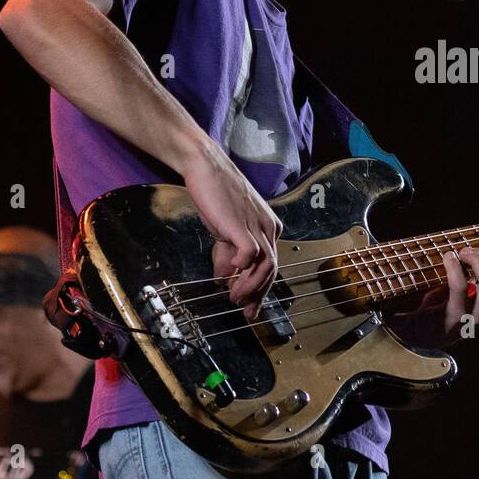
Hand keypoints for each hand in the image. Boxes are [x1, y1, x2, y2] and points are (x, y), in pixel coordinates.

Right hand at [180, 136, 282, 321]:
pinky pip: (250, 255)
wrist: (206, 167)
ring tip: (235, 298)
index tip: (250, 307)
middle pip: (272, 269)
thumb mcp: (225, 229)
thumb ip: (227, 253)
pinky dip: (242, 269)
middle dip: (259, 294)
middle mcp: (268, 227)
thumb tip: (224, 278)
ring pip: (266, 265)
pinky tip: (229, 276)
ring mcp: (258, 226)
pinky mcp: (243, 225)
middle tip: (246, 312)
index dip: (261, 288)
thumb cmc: (216, 195)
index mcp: (268, 227)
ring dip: (250, 287)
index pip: (270, 265)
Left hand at [392, 245, 478, 347]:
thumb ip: (476, 275)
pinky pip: (460, 286)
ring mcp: (475, 319)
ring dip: (475, 260)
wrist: (418, 331)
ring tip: (459, 254)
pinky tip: (448, 258)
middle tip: (465, 251)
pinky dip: (454, 266)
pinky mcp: (455, 318)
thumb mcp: (465, 291)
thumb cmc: (441, 306)